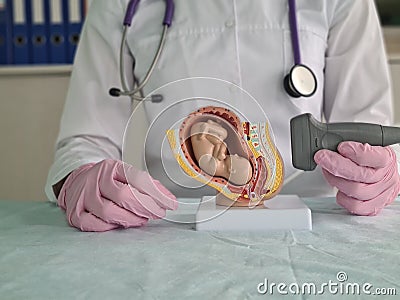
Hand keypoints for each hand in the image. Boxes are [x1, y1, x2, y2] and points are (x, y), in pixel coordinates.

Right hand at [57, 159, 177, 230]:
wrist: (78, 181)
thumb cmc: (107, 180)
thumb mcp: (126, 175)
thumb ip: (147, 186)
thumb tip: (168, 199)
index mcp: (112, 167)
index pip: (138, 179)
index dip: (157, 194)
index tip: (170, 204)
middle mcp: (96, 180)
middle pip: (124, 196)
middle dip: (146, 208)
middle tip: (157, 213)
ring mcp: (84, 196)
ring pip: (109, 212)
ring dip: (130, 219)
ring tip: (141, 220)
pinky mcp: (75, 213)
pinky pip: (94, 225)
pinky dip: (110, 227)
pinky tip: (119, 224)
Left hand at [314, 142, 399, 215]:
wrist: (381, 171)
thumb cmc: (370, 157)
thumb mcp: (365, 143)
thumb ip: (350, 144)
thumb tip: (328, 142)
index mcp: (386, 158)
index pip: (373, 156)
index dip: (355, 152)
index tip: (341, 147)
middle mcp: (386, 176)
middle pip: (360, 175)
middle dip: (336, 165)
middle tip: (322, 157)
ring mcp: (381, 193)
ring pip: (355, 191)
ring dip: (336, 180)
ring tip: (328, 172)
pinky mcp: (374, 206)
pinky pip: (356, 207)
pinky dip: (343, 198)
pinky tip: (339, 189)